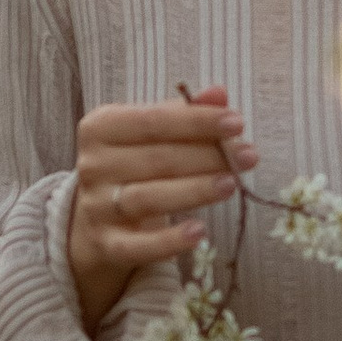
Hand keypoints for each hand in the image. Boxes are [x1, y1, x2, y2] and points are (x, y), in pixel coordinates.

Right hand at [68, 86, 255, 333]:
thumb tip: (218, 94)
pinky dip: (169, 242)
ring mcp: (97, 207)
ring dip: (194, 191)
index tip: (237, 123)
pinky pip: (138, 246)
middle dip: (207, 156)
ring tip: (231, 185)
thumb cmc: (133, 164)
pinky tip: (200, 233)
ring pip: (149, 198)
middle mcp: (94, 165)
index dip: (196, 121)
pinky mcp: (106, 244)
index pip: (152, 120)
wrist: (97, 218)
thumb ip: (183, 113)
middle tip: (248, 157)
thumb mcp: (151, 133)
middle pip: (156, 159)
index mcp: (101, 127)